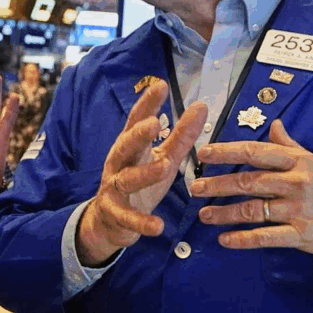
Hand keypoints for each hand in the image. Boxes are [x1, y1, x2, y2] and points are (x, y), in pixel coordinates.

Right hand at [76, 80, 207, 266]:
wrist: (111, 221)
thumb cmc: (140, 182)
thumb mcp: (163, 157)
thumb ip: (181, 135)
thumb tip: (201, 106)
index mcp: (131, 147)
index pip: (137, 121)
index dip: (147, 104)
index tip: (160, 85)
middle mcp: (119, 164)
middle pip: (125, 146)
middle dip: (137, 136)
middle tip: (153, 125)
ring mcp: (114, 189)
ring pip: (126, 180)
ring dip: (144, 174)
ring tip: (164, 168)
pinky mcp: (116, 214)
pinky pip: (128, 218)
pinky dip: (142, 222)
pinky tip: (158, 226)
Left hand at [192, 119, 312, 261]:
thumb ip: (290, 145)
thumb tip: (273, 124)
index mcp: (297, 162)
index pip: (255, 152)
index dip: (226, 151)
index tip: (203, 153)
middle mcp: (296, 183)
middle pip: (248, 181)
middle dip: (218, 185)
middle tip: (195, 188)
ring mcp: (299, 210)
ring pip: (253, 210)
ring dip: (224, 213)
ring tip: (204, 215)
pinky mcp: (302, 234)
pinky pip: (266, 237)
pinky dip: (243, 239)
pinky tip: (224, 240)